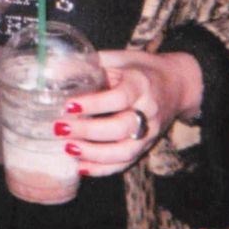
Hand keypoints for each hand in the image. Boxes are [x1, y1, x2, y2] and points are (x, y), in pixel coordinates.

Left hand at [52, 50, 202, 176]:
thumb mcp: (117, 58)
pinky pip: (126, 164)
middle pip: (121, 128)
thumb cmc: (140, 69)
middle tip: (60, 129)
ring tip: (68, 149)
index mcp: (140, 84)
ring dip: (94, 154)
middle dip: (88, 131)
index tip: (68, 106)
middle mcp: (148, 110)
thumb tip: (51, 70)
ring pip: (125, 151)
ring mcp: (149, 132)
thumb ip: (89, 64)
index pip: (119, 97)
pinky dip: (103, 169)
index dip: (93, 104)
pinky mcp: (146, 146)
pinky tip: (81, 167)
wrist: (176, 84)